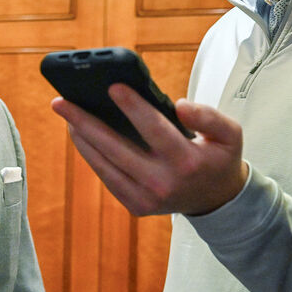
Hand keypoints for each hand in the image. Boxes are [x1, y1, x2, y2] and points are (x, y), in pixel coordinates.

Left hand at [51, 84, 247, 215]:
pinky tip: (79, 134)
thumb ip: (209, 116)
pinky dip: (91, 155)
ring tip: (65, 114)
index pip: (154, 129)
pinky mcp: (135, 205)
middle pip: (116, 148)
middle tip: (61, 101)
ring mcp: (146, 198)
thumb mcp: (229, 134)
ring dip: (81, 138)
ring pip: (104, 164)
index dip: (133, 107)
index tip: (112, 87)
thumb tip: (179, 106)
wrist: (216, 199)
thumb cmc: (218, 158)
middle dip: (85, 122)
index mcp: (186, 163)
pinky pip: (106, 177)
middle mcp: (162, 183)